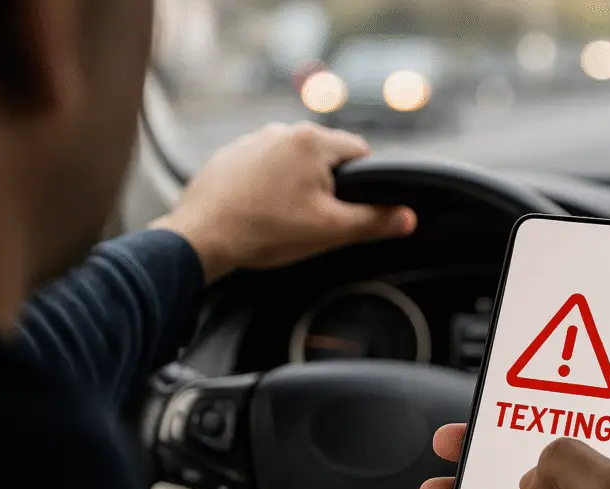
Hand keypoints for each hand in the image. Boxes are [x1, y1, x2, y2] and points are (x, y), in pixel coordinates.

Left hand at [152, 122, 416, 282]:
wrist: (201, 237)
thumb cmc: (266, 231)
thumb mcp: (329, 231)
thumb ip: (374, 222)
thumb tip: (408, 217)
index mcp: (312, 141)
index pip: (360, 151)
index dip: (363, 183)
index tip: (349, 209)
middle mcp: (282, 130)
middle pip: (326, 156)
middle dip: (327, 185)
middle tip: (314, 219)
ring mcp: (252, 140)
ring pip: (293, 161)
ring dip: (297, 184)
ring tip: (283, 219)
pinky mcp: (229, 155)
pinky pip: (263, 166)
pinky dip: (268, 186)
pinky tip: (260, 213)